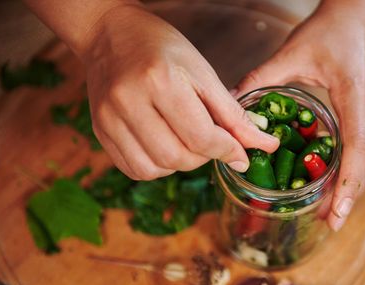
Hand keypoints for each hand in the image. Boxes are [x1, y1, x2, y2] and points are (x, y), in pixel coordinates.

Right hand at [82, 4, 278, 179]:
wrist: (111, 35)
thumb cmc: (162, 49)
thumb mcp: (204, 74)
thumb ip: (233, 115)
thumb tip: (264, 146)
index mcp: (160, 81)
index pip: (201, 137)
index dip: (228, 150)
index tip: (240, 154)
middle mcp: (128, 102)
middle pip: (177, 157)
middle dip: (204, 158)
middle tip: (210, 142)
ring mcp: (109, 119)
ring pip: (155, 169)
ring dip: (180, 164)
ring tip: (185, 141)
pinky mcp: (99, 131)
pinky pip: (135, 169)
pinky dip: (158, 166)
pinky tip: (165, 146)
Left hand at [234, 0, 364, 230]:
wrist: (359, 12)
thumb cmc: (328, 29)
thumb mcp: (291, 53)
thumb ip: (260, 79)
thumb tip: (231, 103)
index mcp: (355, 94)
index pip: (358, 147)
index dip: (349, 184)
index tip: (337, 213)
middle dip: (350, 194)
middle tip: (330, 222)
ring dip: (353, 184)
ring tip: (333, 210)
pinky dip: (353, 166)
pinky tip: (336, 179)